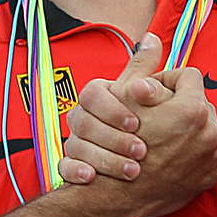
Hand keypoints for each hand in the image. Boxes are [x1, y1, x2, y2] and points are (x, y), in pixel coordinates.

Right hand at [59, 33, 216, 215]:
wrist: (118, 194)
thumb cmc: (118, 144)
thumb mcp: (124, 98)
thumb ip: (142, 66)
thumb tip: (151, 37)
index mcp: (194, 108)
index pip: (188, 76)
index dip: (167, 82)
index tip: (150, 95)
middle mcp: (212, 131)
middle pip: (198, 105)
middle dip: (178, 107)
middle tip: (154, 118)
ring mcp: (214, 156)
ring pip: (202, 131)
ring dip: (186, 132)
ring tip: (160, 139)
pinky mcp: (210, 177)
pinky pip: (205, 156)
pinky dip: (191, 156)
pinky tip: (169, 158)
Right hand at [60, 36, 156, 185]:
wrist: (121, 168)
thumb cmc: (130, 122)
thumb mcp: (137, 94)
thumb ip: (144, 69)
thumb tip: (153, 38)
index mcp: (93, 97)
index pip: (92, 94)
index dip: (114, 109)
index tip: (136, 123)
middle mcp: (79, 117)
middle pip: (84, 122)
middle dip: (114, 139)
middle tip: (141, 151)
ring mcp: (73, 142)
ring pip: (76, 146)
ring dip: (105, 158)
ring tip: (132, 170)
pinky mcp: (70, 167)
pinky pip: (63, 167)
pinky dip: (76, 171)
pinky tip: (92, 178)